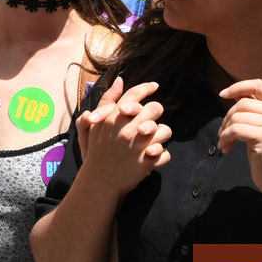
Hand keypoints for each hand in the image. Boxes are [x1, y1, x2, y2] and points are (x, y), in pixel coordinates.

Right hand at [75, 77, 170, 194]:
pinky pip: (165, 154)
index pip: (135, 95)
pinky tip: (151, 155)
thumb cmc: (98, 150)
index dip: (146, 88)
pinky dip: (161, 155)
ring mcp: (138, 147)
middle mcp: (128, 130)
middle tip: (149, 120)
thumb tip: (120, 80)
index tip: (154, 86)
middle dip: (155, 113)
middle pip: (155, 109)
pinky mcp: (147, 163)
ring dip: (161, 135)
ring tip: (152, 139)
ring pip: (165, 131)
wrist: (98, 181)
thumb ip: (108, 100)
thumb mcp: (97, 123)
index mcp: (115, 119)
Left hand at [217, 79, 261, 196]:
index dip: (238, 86)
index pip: (258, 84)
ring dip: (225, 130)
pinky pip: (235, 129)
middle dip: (227, 117)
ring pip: (237, 116)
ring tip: (226, 143)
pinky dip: (225, 138)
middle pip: (243, 102)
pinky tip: (226, 148)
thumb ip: (255, 110)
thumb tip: (234, 93)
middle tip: (223, 133)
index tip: (223, 94)